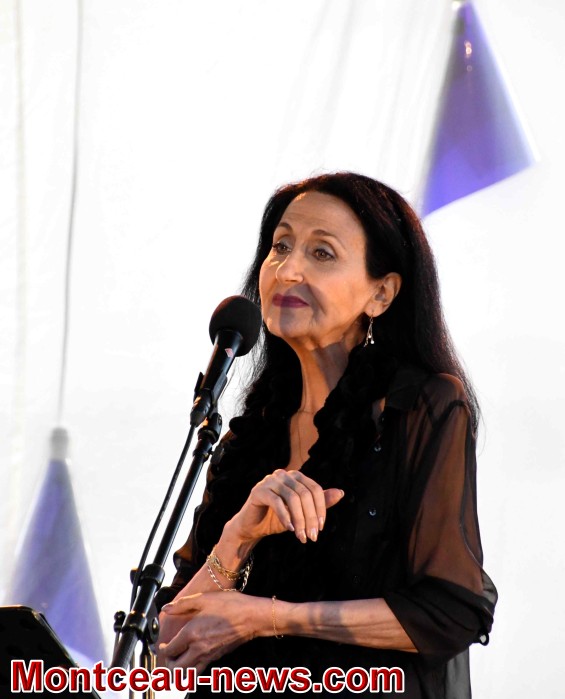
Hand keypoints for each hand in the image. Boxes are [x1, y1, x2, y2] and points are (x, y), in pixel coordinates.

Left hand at [157, 591, 266, 672]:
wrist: (252, 617)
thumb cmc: (231, 606)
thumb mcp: (204, 598)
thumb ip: (182, 604)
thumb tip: (167, 608)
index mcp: (192, 634)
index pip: (169, 650)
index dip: (161, 648)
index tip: (161, 644)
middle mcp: (199, 649)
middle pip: (176, 667)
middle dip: (168, 663)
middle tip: (167, 655)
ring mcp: (209, 655)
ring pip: (188, 673)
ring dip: (179, 670)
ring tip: (178, 660)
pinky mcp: (218, 657)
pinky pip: (200, 670)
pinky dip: (193, 670)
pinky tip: (194, 658)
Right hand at [226, 469, 343, 545]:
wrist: (251, 528)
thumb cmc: (277, 519)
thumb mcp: (302, 513)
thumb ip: (319, 503)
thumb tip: (341, 493)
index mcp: (295, 476)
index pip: (315, 489)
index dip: (321, 508)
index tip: (321, 528)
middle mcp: (283, 474)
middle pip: (305, 494)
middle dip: (311, 517)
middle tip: (312, 537)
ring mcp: (269, 480)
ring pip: (293, 498)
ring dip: (300, 520)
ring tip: (302, 537)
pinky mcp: (258, 490)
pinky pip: (277, 502)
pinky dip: (285, 517)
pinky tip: (290, 529)